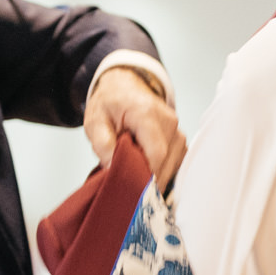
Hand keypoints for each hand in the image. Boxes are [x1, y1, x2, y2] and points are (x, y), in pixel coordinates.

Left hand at [86, 67, 185, 189]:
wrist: (124, 87)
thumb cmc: (110, 104)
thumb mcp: (95, 122)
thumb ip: (102, 145)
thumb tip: (114, 169)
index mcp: (147, 114)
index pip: (156, 154)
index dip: (144, 175)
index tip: (129, 187)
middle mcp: (169, 121)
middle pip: (165, 163)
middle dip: (146, 177)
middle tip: (125, 181)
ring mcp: (178, 131)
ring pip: (172, 167)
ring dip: (153, 175)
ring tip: (134, 169)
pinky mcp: (181, 140)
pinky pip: (174, 164)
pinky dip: (160, 171)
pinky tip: (145, 167)